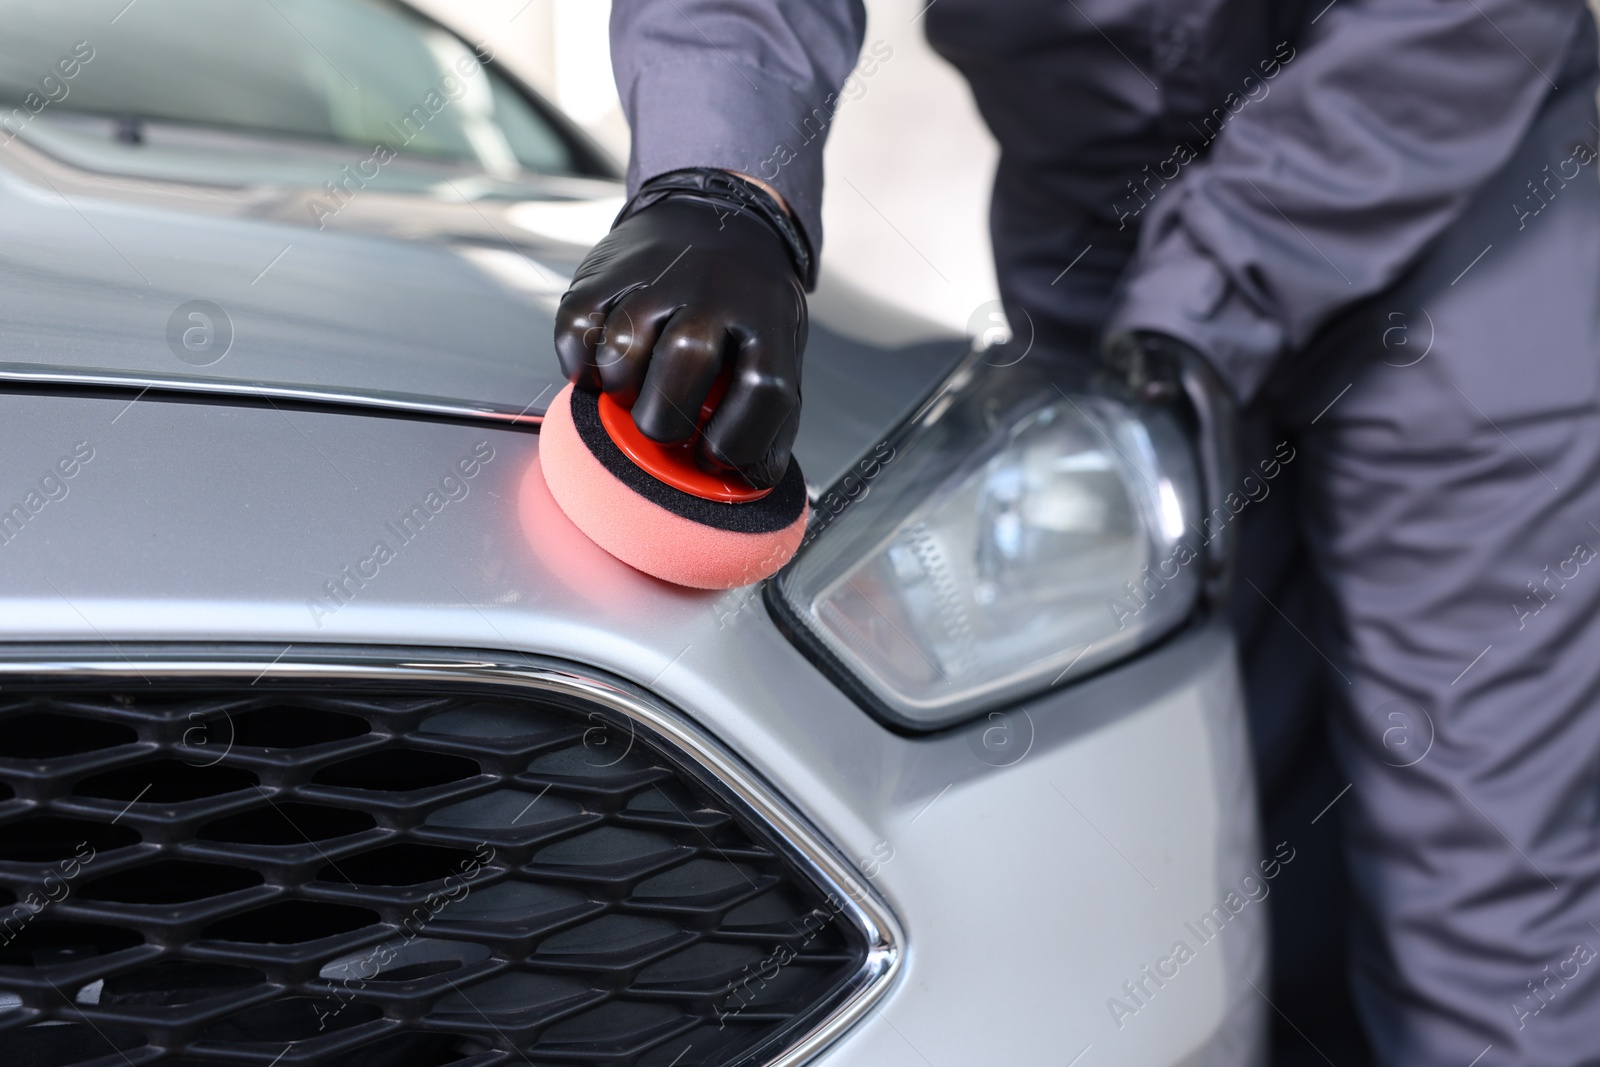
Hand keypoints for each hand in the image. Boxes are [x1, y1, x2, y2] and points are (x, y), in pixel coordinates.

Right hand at [553, 196, 806, 489]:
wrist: (713, 215)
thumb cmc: (744, 304)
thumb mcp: (778, 347)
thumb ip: (769, 416)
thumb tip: (750, 480)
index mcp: (768, 316)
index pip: (765, 388)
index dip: (737, 440)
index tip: (712, 458)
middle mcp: (714, 290)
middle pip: (685, 361)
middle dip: (664, 420)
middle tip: (661, 429)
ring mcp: (656, 276)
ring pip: (623, 349)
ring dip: (620, 389)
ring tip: (633, 390)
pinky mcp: (603, 273)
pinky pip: (578, 333)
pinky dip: (582, 366)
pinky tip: (603, 368)